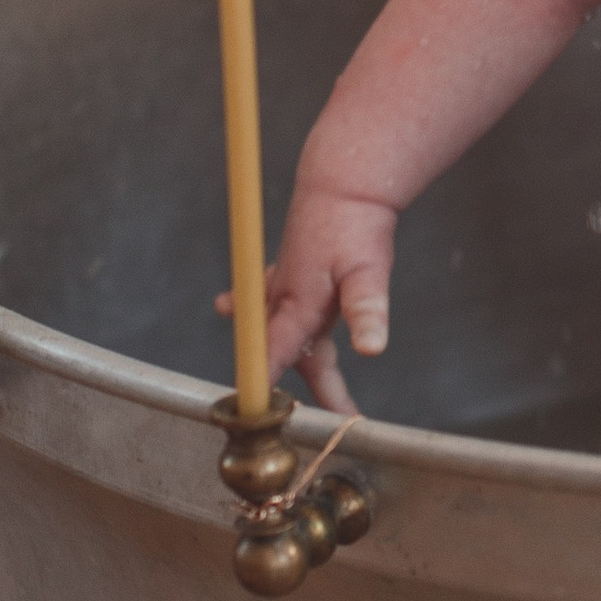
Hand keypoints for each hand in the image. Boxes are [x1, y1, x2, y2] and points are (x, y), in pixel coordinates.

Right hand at [263, 185, 399, 412]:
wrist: (342, 182)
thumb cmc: (354, 226)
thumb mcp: (368, 269)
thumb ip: (367, 310)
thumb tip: (372, 349)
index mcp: (298, 306)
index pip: (274, 357)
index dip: (266, 389)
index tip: (262, 418)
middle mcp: (284, 300)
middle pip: (288, 355)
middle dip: (313, 388)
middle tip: (343, 413)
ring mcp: (283, 285)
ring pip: (281, 332)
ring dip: (289, 359)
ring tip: (306, 391)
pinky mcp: (289, 272)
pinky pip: (272, 305)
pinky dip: (264, 319)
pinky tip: (229, 310)